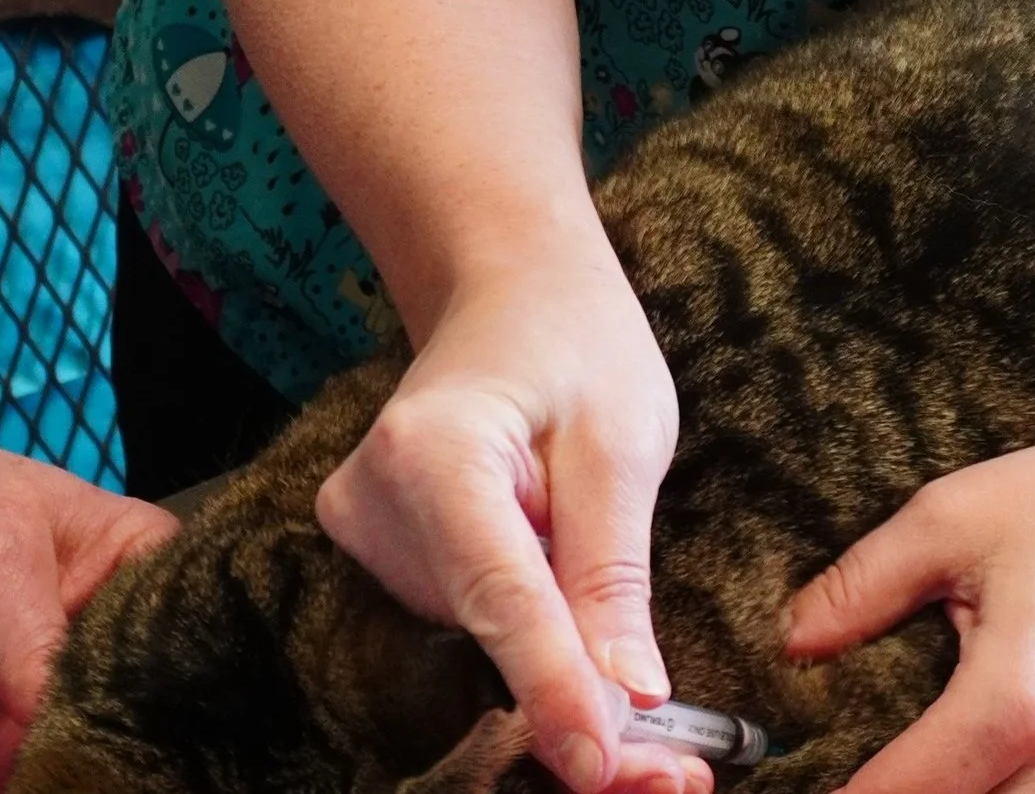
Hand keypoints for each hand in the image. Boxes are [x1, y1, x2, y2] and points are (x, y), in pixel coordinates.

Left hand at [0, 444, 175, 792]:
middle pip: (148, 698)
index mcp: (136, 566)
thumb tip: (58, 713)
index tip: (171, 701)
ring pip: (96, 750)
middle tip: (112, 747)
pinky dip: (39, 790)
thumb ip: (31, 634)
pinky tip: (42, 786)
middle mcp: (108, 639)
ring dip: (89, 768)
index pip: (185, 619)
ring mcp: (54, 698)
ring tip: (77, 772)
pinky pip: (33, 783)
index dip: (184, 662)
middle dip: (134, 731)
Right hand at [314, 266, 710, 793]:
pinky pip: (462, 624)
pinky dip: (528, 648)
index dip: (554, 692)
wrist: (514, 288)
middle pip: (483, 637)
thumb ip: (612, 573)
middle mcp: (371, 501)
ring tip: (643, 711)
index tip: (604, 768)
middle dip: (573, 706)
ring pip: (474, 643)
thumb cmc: (578, 342)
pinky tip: (583, 661)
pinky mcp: (375, 554)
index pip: (497, 598)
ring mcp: (361, 533)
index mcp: (432, 453)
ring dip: (556, 681)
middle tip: (673, 772)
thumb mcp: (624, 440)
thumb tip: (625, 699)